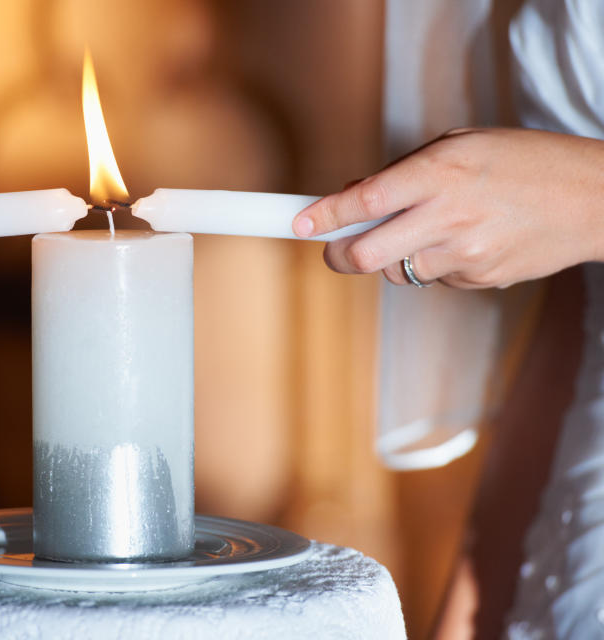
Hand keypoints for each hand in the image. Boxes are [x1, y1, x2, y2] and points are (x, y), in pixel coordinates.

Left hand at [292, 128, 603, 287]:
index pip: (365, 201)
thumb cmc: (522, 163)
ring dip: (390, 257)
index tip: (298, 224)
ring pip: (395, 272)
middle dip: (338, 255)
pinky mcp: (478, 281)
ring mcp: (464, 255)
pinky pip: (431, 280)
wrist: (592, 200)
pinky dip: (430, 264)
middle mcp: (448, 216)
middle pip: (366, 256)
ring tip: (421, 230)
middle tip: (334, 248)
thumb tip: (351, 196)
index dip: (324, 217)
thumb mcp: (458, 144)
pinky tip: (460, 242)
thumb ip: (401, 172)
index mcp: (440, 172)